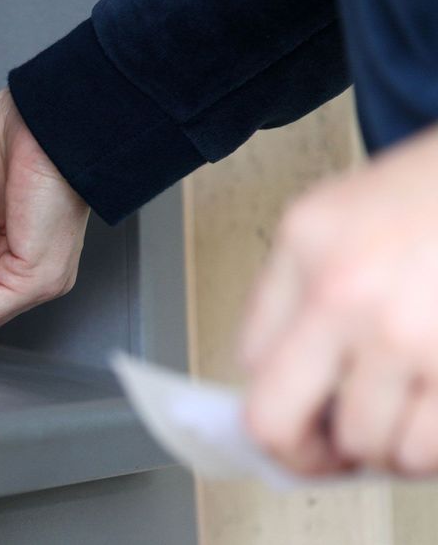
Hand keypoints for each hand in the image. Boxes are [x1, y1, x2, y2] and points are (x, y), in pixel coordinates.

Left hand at [241, 126, 437, 476]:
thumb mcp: (340, 215)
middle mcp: (346, 291)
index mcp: (307, 245)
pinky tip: (436, 414)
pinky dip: (432, 450)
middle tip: (335, 453)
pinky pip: (430, 449)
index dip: (275, 399)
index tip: (298, 417)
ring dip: (387, 448)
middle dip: (304, 453)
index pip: (250, 359)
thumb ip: (299, 290)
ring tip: (409, 414)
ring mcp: (410, 333)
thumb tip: (287, 385)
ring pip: (367, 445)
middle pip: (276, 421)